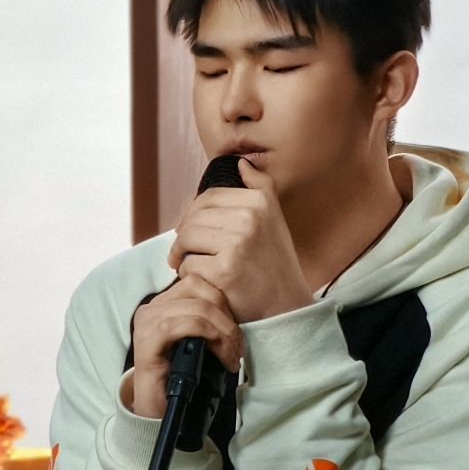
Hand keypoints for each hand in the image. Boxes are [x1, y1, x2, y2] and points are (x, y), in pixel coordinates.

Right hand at [124, 272, 241, 418]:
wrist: (158, 411)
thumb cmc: (180, 378)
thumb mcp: (199, 343)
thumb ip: (208, 321)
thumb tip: (239, 310)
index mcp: (164, 304)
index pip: (198, 282)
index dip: (224, 302)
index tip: (236, 333)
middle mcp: (152, 308)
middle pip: (198, 287)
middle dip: (226, 315)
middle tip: (237, 346)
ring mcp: (147, 323)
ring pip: (197, 306)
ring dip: (222, 330)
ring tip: (230, 355)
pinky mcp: (148, 340)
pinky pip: (186, 324)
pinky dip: (210, 337)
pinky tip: (220, 357)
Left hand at [166, 156, 311, 322]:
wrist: (286, 307)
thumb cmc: (275, 264)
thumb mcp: (275, 219)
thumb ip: (260, 186)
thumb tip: (240, 162)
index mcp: (259, 201)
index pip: (207, 197)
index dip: (193, 214)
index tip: (192, 231)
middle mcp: (250, 218)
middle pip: (192, 218)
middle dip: (185, 237)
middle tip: (187, 253)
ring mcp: (236, 245)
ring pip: (185, 240)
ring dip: (182, 256)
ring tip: (192, 265)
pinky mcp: (223, 272)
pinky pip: (188, 266)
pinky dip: (189, 276)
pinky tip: (204, 282)